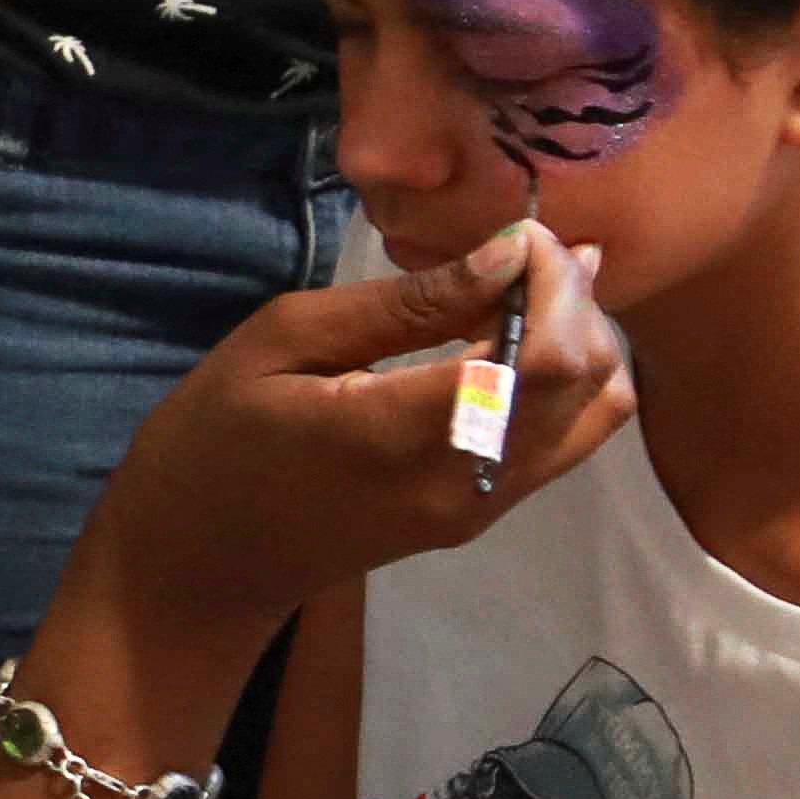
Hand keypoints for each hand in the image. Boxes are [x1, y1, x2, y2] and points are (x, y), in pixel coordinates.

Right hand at [86, 220, 634, 640]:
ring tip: (512, 297)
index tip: (516, 233)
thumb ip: (404, 303)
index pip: (547, 354)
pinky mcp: (483, 516)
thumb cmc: (215, 439)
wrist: (200, 565)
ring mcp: (483, 508)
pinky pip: (568, 439)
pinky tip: (506, 341)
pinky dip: (564, 379)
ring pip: (599, 413)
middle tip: (513, 254)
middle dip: (574, 300)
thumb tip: (508, 254)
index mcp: (407, 434)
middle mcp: (468, 481)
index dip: (557, 281)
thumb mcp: (284, 341)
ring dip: (578, 340)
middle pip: (590, 381)